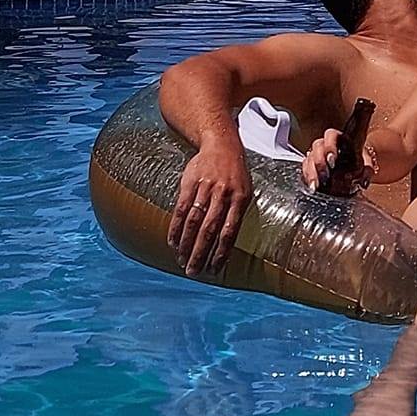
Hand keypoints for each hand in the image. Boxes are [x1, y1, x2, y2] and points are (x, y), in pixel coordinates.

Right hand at [167, 140, 252, 276]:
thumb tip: (226, 246)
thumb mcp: (244, 191)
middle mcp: (223, 194)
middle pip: (209, 230)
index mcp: (240, 199)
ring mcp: (206, 188)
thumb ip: (235, 215)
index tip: (214, 270)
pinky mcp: (190, 183)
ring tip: (182, 260)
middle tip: (194, 271)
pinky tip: (173, 242)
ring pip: (194, 221)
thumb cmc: (235, 173)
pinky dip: (176, 227)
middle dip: (200, 253)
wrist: (221, 144)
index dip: (221, 253)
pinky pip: (181, 209)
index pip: (229, 232)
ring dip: (186, 244)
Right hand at [301, 129, 371, 195]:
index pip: (331, 135)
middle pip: (317, 146)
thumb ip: (367, 172)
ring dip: (311, 172)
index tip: (332, 161)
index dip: (329, 147)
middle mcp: (325, 144)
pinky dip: (308, 178)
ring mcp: (316, 154)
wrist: (351, 169)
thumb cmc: (357, 163)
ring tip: (316, 186)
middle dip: (319, 161)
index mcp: (339, 138)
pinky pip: (305, 169)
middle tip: (325, 176)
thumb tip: (364, 183)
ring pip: (309, 158)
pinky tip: (312, 187)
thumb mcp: (365, 165)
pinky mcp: (310, 166)